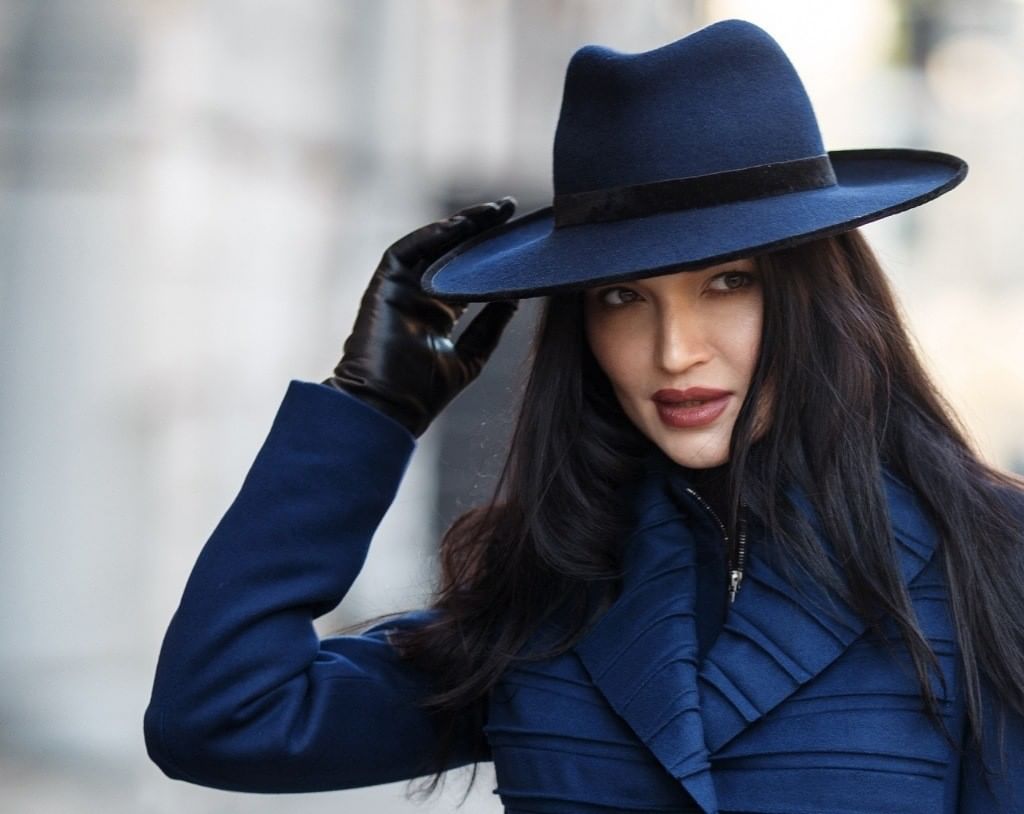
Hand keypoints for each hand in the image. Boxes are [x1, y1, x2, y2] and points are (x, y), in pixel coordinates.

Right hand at [323, 197, 518, 437]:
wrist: (387, 409)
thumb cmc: (423, 393)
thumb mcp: (471, 355)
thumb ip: (491, 325)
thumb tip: (515, 296)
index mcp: (438, 314)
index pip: (466, 274)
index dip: (489, 254)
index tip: (518, 235)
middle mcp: (419, 297)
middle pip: (451, 254)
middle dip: (479, 229)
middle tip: (509, 209)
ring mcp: (400, 290)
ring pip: (430, 247)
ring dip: (459, 225)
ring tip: (493, 211)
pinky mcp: (383, 287)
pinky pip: (405, 251)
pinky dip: (430, 235)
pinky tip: (459, 225)